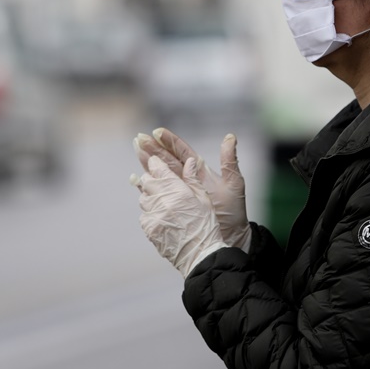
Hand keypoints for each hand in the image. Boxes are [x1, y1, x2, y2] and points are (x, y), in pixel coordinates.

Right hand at [135, 128, 251, 252]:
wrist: (230, 236)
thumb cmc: (233, 211)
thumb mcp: (234, 184)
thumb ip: (230, 161)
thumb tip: (231, 137)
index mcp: (200, 171)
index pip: (182, 152)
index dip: (170, 141)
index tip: (157, 132)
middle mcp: (187, 179)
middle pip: (166, 160)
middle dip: (153, 149)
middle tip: (139, 138)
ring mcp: (179, 192)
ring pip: (160, 174)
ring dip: (147, 163)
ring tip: (136, 150)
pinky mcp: (173, 205)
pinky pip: (157, 193)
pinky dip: (146, 186)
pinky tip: (136, 179)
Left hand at [135, 155, 225, 276]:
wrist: (200, 254)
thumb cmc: (206, 227)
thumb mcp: (204, 198)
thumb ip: (192, 178)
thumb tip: (188, 161)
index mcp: (178, 191)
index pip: (158, 169)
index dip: (155, 163)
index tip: (155, 162)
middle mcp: (162, 201)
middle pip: (146, 181)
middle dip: (151, 178)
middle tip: (158, 181)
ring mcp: (153, 215)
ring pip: (143, 197)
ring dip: (150, 196)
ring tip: (162, 202)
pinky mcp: (148, 228)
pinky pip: (144, 214)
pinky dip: (150, 212)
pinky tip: (161, 216)